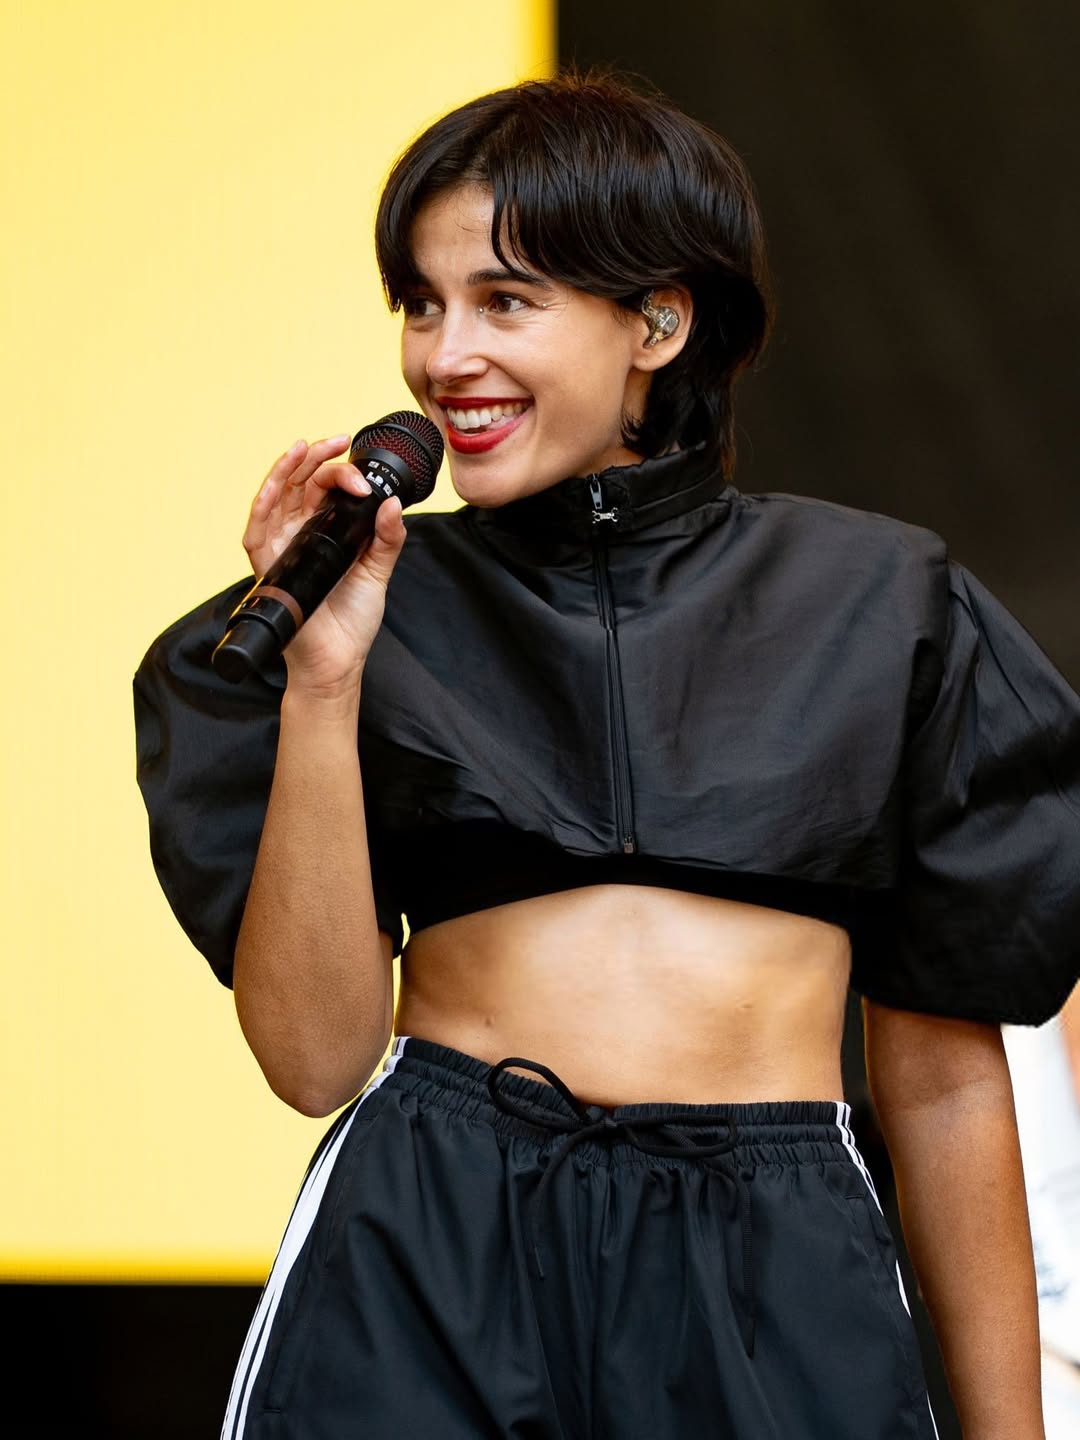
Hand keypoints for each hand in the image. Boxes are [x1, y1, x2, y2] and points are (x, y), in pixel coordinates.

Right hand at [243, 435, 407, 696]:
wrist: (337, 661)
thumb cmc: (351, 622)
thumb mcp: (378, 572)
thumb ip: (387, 539)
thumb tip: (393, 504)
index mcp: (324, 531)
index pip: (325, 489)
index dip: (341, 474)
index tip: (363, 477)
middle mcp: (299, 534)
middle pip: (299, 484)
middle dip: (316, 460)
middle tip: (336, 443)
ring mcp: (281, 548)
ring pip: (275, 498)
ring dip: (286, 470)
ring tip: (304, 447)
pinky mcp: (269, 567)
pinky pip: (257, 531)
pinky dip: (263, 506)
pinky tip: (274, 486)